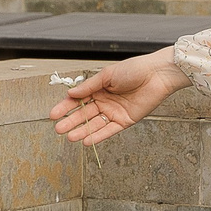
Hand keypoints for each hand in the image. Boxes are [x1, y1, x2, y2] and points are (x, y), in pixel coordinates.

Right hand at [51, 48, 191, 145]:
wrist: (156, 74)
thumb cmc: (134, 69)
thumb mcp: (107, 75)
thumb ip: (89, 86)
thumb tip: (71, 94)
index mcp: (99, 88)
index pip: (78, 100)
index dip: (65, 107)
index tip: (53, 114)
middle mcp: (105, 101)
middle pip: (84, 114)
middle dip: (71, 122)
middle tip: (58, 129)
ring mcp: (114, 112)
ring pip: (95, 124)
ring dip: (82, 131)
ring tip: (70, 137)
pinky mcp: (125, 121)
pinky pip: (109, 130)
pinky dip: (98, 136)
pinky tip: (87, 140)